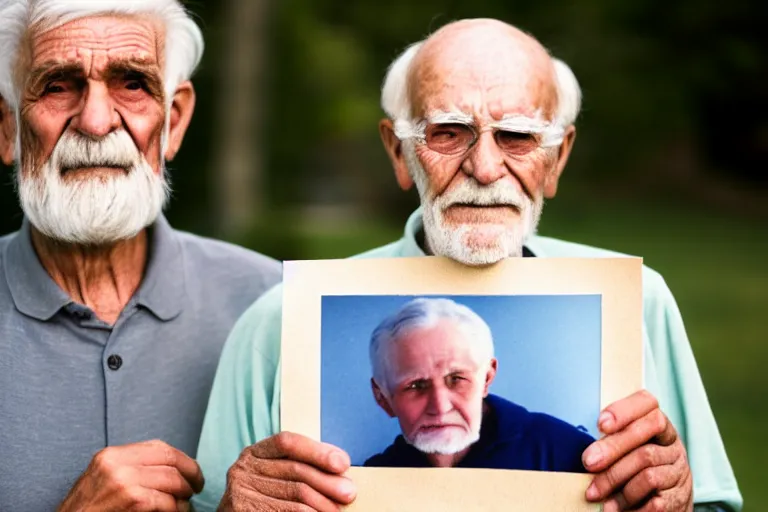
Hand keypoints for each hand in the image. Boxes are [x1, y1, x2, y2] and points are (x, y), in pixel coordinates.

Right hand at [58, 439, 203, 511]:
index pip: (159, 447)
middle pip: (170, 460)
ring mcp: (123, 481)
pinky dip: (178, 508)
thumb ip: (131, 468)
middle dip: (191, 473)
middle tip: (197, 487)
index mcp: (110, 455)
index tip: (191, 471)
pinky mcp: (133, 501)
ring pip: (172, 480)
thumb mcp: (104, 480)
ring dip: (186, 494)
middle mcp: (116, 463)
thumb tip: (170, 466)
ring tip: (187, 504)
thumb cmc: (87, 511)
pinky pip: (168, 501)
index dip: (182, 458)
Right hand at [219, 431, 356, 511]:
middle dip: (328, 482)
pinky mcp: (241, 510)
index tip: (343, 463)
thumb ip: (302, 468)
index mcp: (255, 453)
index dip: (316, 451)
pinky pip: (285, 511)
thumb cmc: (264, 500)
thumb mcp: (277, 477)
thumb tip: (341, 471)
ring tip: (338, 510)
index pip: (287, 442)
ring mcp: (240, 490)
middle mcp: (244, 468)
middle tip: (350, 493)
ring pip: (295, 494)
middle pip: (295, 470)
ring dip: (322, 504)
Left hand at [582, 390, 692, 510]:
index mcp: (658, 425)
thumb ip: (612, 439)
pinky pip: (654, 501)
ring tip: (594, 494)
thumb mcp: (627, 447)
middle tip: (588, 463)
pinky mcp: (679, 498)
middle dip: (612, 449)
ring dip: (615, 482)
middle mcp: (671, 444)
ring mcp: (678, 471)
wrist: (666, 504)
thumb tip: (585, 450)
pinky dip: (630, 505)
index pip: (648, 404)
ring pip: (647, 471)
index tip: (600, 424)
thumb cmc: (634, 468)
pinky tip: (613, 508)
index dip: (624, 410)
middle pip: (644, 437)